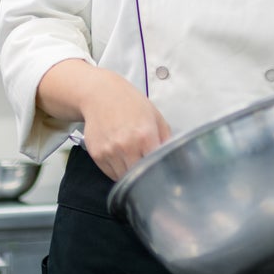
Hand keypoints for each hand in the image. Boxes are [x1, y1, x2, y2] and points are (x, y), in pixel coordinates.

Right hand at [37, 60, 170, 180]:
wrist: (101, 95)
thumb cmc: (131, 103)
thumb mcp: (155, 116)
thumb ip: (166, 138)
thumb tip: (176, 158)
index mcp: (145, 135)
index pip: (156, 167)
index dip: (160, 171)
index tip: (162, 171)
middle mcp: (126, 146)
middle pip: (139, 176)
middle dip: (145, 175)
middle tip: (147, 168)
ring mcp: (110, 152)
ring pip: (124, 178)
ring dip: (130, 174)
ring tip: (132, 158)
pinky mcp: (97, 155)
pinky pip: (110, 173)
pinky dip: (117, 170)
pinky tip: (120, 156)